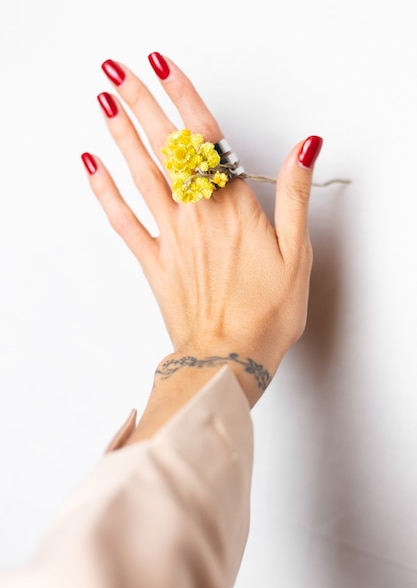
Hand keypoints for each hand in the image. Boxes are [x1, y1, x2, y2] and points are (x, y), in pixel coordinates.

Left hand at [82, 53, 320, 405]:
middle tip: (118, 71)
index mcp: (234, 210)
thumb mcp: (298, 254)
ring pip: (142, 176)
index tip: (164, 67)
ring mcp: (171, 238)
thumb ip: (296, 196)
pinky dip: (105, 192)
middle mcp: (197, 216)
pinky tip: (92, 168)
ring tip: (104, 103)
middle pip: (166, 148)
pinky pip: (123, 221)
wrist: (228, 360)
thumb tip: (305, 149)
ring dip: (121, 136)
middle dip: (141, 103)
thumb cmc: (265, 314)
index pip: (206, 139)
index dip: (184, 98)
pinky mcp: (153, 262)